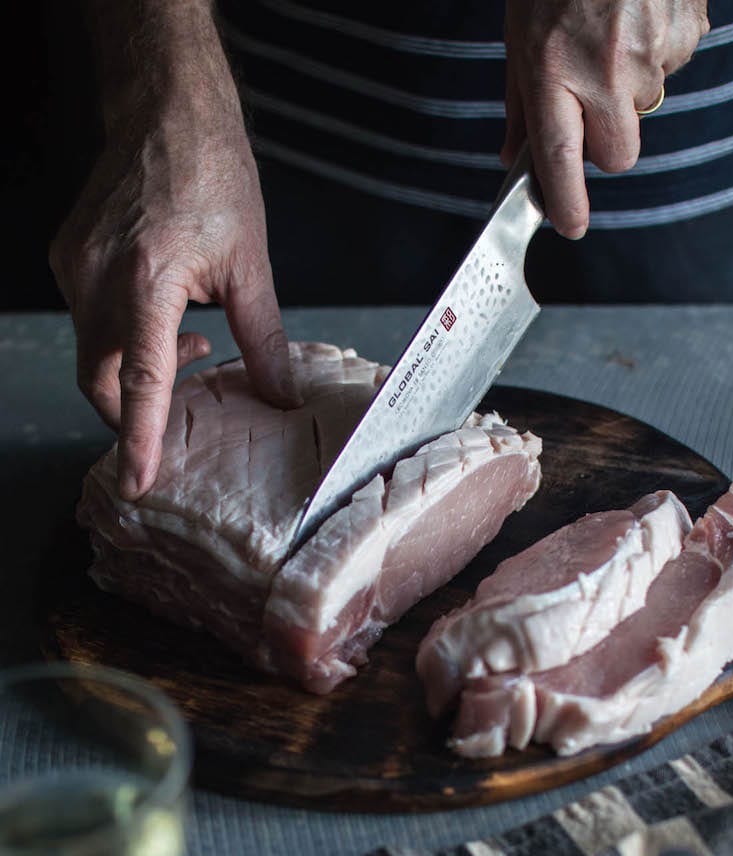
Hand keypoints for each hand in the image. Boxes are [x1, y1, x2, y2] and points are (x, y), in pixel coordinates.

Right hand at [50, 103, 297, 500]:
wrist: (165, 110)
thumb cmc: (213, 175)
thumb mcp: (250, 265)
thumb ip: (263, 340)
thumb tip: (280, 397)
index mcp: (148, 281)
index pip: (139, 382)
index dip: (139, 439)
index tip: (137, 483)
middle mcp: (99, 278)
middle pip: (100, 382)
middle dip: (134, 412)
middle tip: (184, 408)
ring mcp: (74, 267)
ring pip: (91, 353)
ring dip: (134, 368)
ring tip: (191, 343)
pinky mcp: (67, 257)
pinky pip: (87, 319)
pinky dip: (121, 335)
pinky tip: (163, 313)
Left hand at [503, 0, 708, 237]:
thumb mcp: (521, 38)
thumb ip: (521, 105)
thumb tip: (514, 157)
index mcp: (554, 70)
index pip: (560, 157)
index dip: (566, 200)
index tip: (569, 227)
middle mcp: (604, 69)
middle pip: (619, 154)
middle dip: (607, 143)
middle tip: (593, 105)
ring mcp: (650, 52)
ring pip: (646, 109)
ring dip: (630, 87)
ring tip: (613, 35)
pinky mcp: (685, 31)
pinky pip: (672, 67)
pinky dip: (656, 51)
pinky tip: (639, 17)